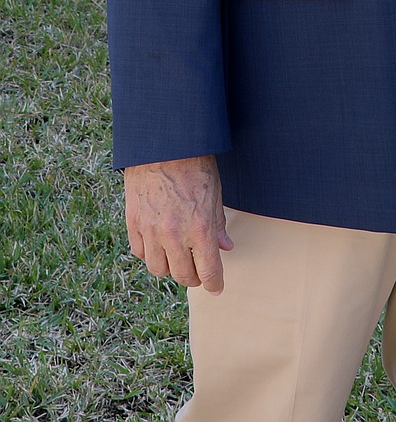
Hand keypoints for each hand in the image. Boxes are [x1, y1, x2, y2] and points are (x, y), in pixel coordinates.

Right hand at [124, 154, 233, 293]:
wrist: (163, 145)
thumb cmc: (194, 165)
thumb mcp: (214, 193)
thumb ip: (218, 224)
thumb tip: (224, 247)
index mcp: (199, 228)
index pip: (208, 272)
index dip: (214, 284)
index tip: (216, 287)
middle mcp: (174, 235)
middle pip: (183, 276)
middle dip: (194, 276)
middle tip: (199, 270)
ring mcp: (151, 230)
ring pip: (159, 269)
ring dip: (171, 267)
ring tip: (178, 256)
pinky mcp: (133, 223)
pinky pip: (141, 252)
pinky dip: (150, 253)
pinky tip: (159, 243)